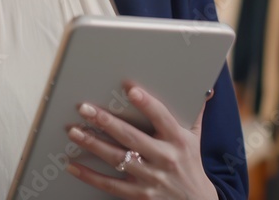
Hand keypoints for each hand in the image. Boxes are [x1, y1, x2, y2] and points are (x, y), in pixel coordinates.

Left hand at [65, 83, 218, 199]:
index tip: (130, 89)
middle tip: (85, 108)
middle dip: (106, 121)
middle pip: (131, 137)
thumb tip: (205, 90)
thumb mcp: (195, 139)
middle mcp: (164, 158)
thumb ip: (194, 114)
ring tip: (74, 131)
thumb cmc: (191, 165)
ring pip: (117, 159)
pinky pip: (110, 185)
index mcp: (178, 140)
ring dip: (93, 144)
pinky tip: (72, 164)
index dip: (147, 104)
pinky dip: (90, 175)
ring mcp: (150, 178)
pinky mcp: (139, 194)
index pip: (162, 118)